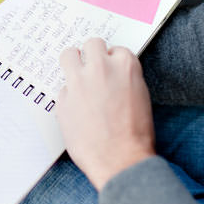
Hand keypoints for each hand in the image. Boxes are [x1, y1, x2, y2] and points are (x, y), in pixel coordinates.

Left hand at [56, 38, 155, 189]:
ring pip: (68, 54)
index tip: (111, 70)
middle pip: (92, 44)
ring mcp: (79, 83)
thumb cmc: (136, 132)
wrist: (121, 159)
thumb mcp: (140, 96)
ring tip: (77, 75)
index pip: (115, 49)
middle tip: (93, 67)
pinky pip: (63, 89)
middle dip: (92, 54)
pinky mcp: (63, 101)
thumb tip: (113, 74)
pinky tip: (77, 110)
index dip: (113, 61)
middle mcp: (101, 68)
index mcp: (125, 66)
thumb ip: (125, 78)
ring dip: (73, 62)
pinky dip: (69, 97)